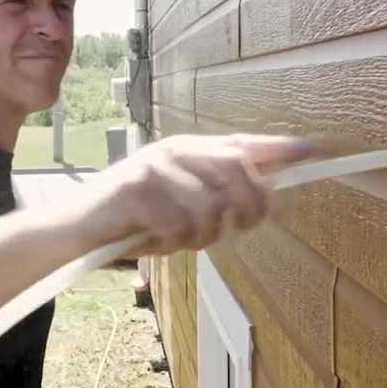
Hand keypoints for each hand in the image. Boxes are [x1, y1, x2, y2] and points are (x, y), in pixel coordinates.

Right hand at [83, 134, 313, 254]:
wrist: (76, 228)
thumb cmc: (135, 220)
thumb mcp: (181, 202)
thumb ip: (219, 191)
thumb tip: (270, 191)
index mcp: (189, 148)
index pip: (243, 144)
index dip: (278, 148)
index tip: (310, 150)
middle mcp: (175, 150)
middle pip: (238, 175)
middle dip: (244, 212)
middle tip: (226, 231)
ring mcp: (155, 167)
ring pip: (211, 209)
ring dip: (198, 236)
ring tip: (173, 237)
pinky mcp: (136, 190)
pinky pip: (179, 226)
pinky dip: (169, 244)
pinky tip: (151, 240)